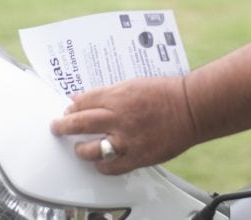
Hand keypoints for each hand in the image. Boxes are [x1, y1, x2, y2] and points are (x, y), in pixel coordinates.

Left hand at [49, 76, 198, 174]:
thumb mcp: (135, 84)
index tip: (69, 109)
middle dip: (63, 125)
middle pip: (79, 123)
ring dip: (80, 149)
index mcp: (118, 96)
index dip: (72, 106)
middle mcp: (118, 118)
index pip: (84, 101)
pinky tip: (100, 163)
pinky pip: (111, 167)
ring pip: (91, 149)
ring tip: (78, 148)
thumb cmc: (168, 93)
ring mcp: (126, 139)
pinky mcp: (137, 156)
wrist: (192, 108)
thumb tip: (89, 98)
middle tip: (58, 127)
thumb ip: (111, 93)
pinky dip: (102, 166)